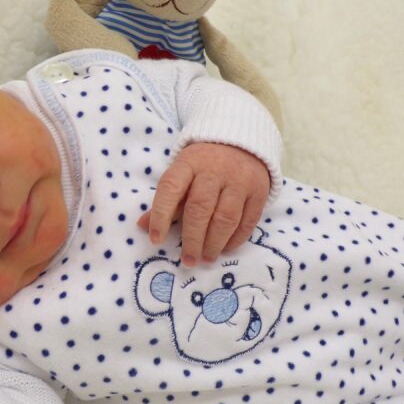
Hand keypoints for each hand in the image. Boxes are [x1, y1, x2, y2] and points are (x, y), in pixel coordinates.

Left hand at [138, 142, 269, 266]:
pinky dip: (236, 239)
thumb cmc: (204, 165)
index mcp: (189, 163)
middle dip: (192, 239)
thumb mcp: (182, 173)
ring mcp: (240, 180)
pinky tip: (225, 248)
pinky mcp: (259, 191)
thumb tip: (143, 226)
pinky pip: (248, 221)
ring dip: (214, 243)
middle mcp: (215, 170)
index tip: (156, 239)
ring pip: (226, 218)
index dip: (161, 216)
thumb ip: (166, 201)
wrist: (242, 143)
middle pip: (200, 208)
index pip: (171, 189)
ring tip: (206, 258)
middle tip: (188, 260)